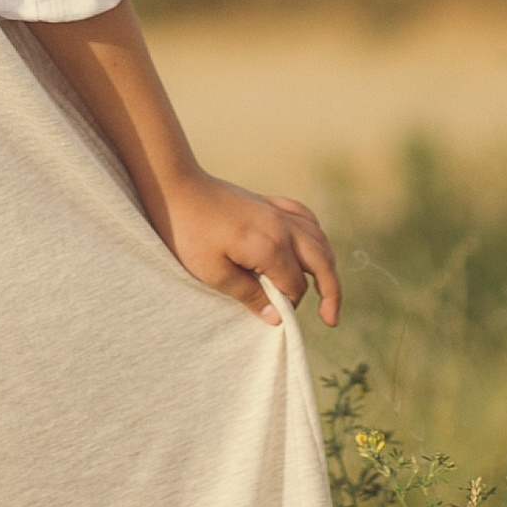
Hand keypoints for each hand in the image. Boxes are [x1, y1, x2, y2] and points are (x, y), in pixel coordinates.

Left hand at [163, 172, 340, 329]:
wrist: (176, 187)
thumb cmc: (189, 233)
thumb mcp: (213, 273)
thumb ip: (248, 295)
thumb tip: (277, 317)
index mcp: (270, 247)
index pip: (295, 286)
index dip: (289, 305)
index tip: (273, 314)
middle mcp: (282, 227)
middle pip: (322, 263)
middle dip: (331, 293)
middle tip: (331, 320)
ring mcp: (277, 211)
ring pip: (319, 239)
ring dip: (327, 265)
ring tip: (326, 289)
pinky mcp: (268, 202)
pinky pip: (304, 217)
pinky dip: (315, 235)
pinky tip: (311, 246)